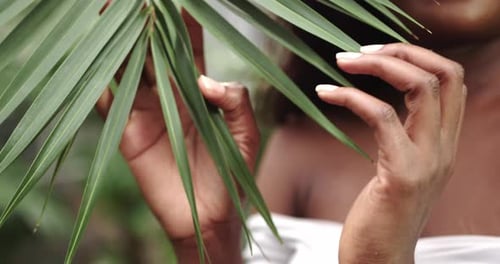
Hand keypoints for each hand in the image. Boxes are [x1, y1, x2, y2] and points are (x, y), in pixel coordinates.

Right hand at [96, 10, 257, 261]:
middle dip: (145, 25)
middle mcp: (170, 96)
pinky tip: (93, 56)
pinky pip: (110, 103)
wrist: (210, 217)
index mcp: (198, 93)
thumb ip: (237, 105)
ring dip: (117, 43)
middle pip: (153, 53)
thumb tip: (207, 81)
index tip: (180, 1)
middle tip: (139, 1)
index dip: (184, 24)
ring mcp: (147, 113)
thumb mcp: (246, 138)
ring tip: (108, 12)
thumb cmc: (231, 178)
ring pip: (128, 70)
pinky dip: (100, 80)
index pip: (189, 49)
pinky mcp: (129, 134)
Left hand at [316, 43, 465, 262]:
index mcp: (443, 145)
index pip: (450, 81)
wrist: (380, 263)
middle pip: (445, 74)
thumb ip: (403, 140)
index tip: (376, 54)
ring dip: (378, 65)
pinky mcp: (403, 174)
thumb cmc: (380, 217)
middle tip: (357, 52)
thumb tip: (383, 110)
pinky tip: (323, 94)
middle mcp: (444, 149)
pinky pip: (382, 116)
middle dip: (401, 51)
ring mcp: (429, 161)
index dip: (417, 57)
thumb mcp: (399, 171)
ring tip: (341, 62)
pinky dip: (350, 97)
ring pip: (421, 86)